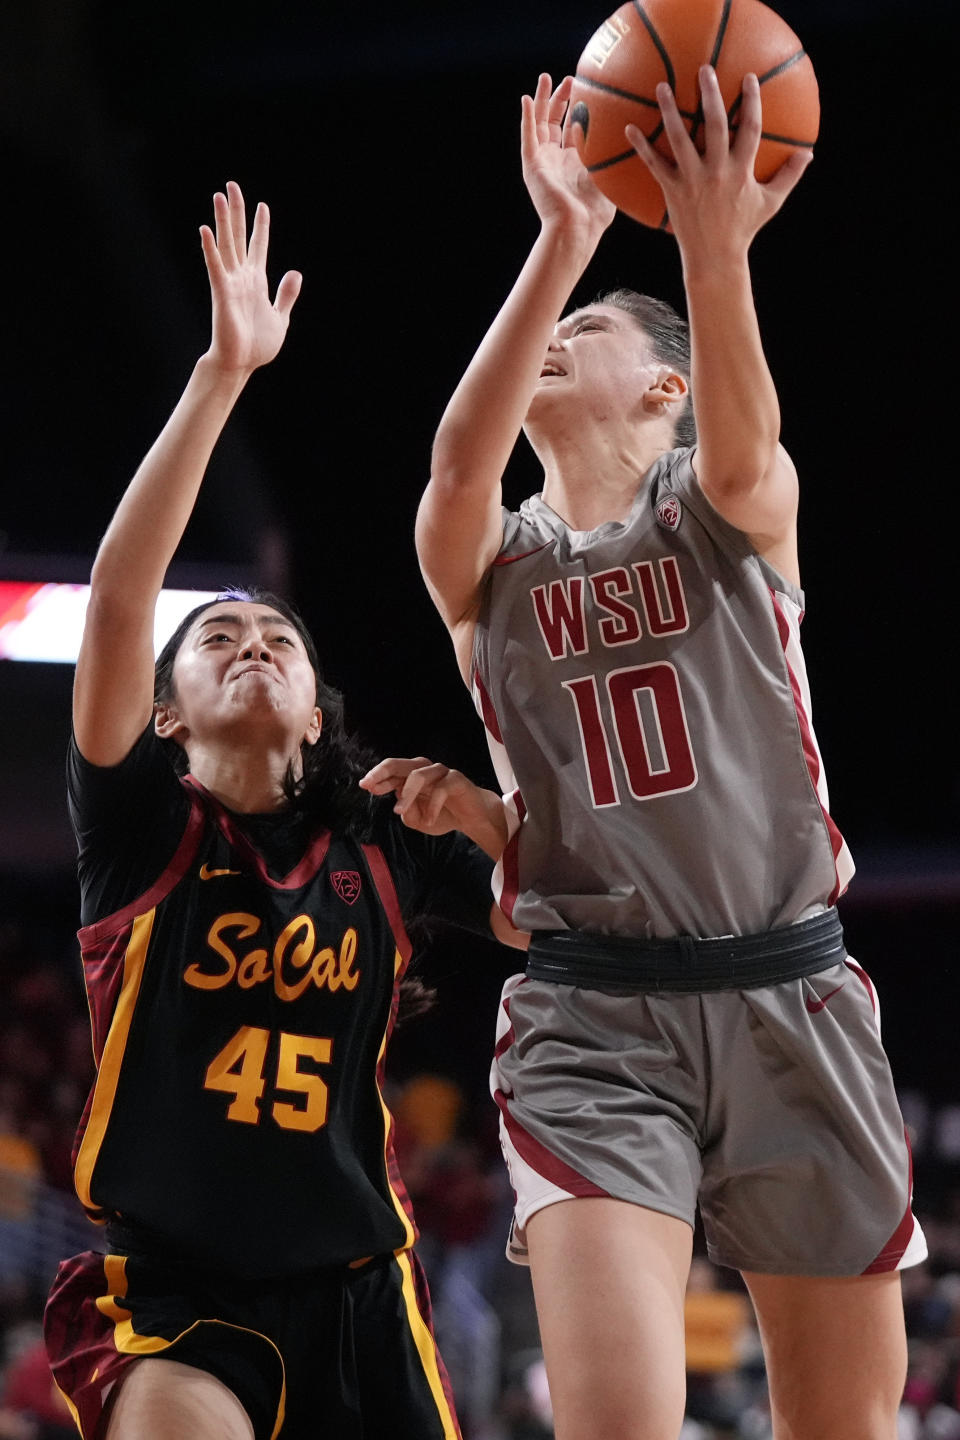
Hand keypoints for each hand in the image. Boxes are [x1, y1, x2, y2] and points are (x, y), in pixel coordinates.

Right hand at [200, 181, 301, 374]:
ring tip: (219, 195)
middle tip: (232, 185)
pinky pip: (215, 266)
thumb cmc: (257, 345)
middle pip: (239, 236)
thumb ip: (286, 295)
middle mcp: (242, 277)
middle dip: (238, 211)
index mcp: (257, 281)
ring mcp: (231, 282)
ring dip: (223, 220)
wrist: (241, 364)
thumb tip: (295, 273)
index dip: (261, 226)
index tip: (262, 206)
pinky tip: (205, 230)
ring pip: (226, 244)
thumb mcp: (280, 317)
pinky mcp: (221, 292)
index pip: (259, 246)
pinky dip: (210, 249)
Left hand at [359, 756, 480, 834]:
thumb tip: (399, 803)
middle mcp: (424, 770)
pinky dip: (432, 806)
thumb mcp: (418, 820)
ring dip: (407, 794)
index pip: (391, 772)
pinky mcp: (456, 779)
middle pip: (400, 764)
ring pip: (418, 775)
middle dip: (382, 772)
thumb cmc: (443, 815)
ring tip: (399, 811)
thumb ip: (407, 812)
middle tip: (371, 784)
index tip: (364, 785)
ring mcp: (440, 772)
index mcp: (411, 777)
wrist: (472, 818)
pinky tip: (429, 820)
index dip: (376, 777)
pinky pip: (441, 788)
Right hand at [522, 73, 615, 238]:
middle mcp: (556, 161)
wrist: (576, 229)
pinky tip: (527, 99)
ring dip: (542, 100)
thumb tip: (643, 139)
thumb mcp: (611, 177)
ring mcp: (542, 162)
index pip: (572, 129)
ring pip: (538, 124)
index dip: (578, 109)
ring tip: (546, 77)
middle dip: (561, 99)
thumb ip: (618, 158)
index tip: (588, 89)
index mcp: (573, 164)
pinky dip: (527, 117)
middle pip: (555, 122)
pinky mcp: (532, 166)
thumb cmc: (595, 214)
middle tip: (571, 78)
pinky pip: (528, 136)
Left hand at [625, 67, 811, 258]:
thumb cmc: (743, 228)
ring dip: (670, 111)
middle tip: (704, 70)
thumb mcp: (771, 202)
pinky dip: (642, 147)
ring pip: (680, 139)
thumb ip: (789, 175)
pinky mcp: (673, 190)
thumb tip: (809, 153)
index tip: (749, 78)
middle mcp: (717, 172)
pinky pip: (655, 164)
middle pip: (715, 126)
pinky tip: (630, 128)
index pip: (751, 129)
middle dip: (710, 95)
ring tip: (662, 87)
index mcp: (742, 171)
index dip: (752, 102)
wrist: (715, 258)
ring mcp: (693, 180)